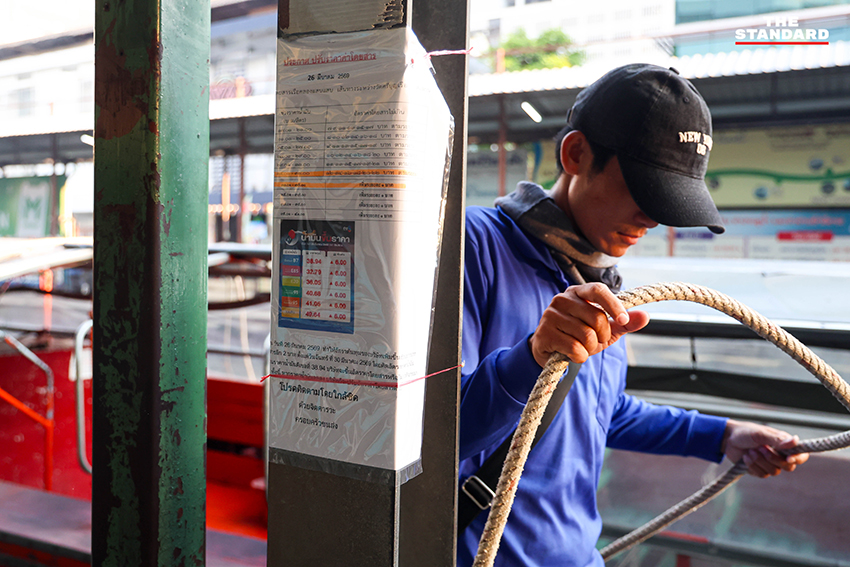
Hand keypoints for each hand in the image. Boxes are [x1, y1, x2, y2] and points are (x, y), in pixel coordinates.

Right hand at [528, 282, 649, 366]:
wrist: (551, 352)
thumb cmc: (578, 336)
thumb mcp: (604, 330)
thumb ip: (624, 323)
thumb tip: (645, 316)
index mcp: (578, 292)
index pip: (598, 290)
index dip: (614, 305)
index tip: (624, 320)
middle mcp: (562, 299)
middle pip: (597, 317)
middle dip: (603, 336)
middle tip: (596, 341)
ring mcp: (550, 315)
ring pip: (586, 335)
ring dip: (590, 348)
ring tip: (581, 347)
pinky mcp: (544, 333)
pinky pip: (574, 348)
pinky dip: (579, 356)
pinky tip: (572, 354)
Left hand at [721, 419, 809, 477]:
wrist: (728, 439)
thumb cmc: (746, 432)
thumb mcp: (760, 434)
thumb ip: (777, 440)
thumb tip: (796, 441)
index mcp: (784, 444)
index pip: (801, 455)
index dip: (798, 459)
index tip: (788, 458)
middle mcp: (780, 455)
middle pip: (788, 467)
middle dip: (773, 459)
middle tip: (760, 448)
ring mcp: (770, 464)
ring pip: (774, 472)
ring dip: (760, 461)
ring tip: (750, 450)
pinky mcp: (760, 470)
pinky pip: (762, 475)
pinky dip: (753, 465)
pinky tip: (746, 456)